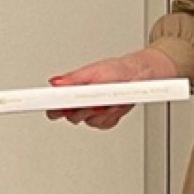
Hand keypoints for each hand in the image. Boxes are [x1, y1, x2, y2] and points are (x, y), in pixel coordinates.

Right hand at [46, 46, 177, 129]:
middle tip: (97, 102)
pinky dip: (112, 116)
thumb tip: (55, 82)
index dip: (53, 109)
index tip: (55, 109)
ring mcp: (93, 111)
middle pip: (71, 117)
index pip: (54, 105)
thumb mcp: (95, 70)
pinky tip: (116, 106)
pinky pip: (104, 124)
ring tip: (111, 99)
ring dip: (103, 112)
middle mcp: (80, 102)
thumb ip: (74, 79)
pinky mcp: (106, 118)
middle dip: (85, 110)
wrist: (140, 75)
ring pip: (90, 122)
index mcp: (73, 89)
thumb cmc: (117, 69)